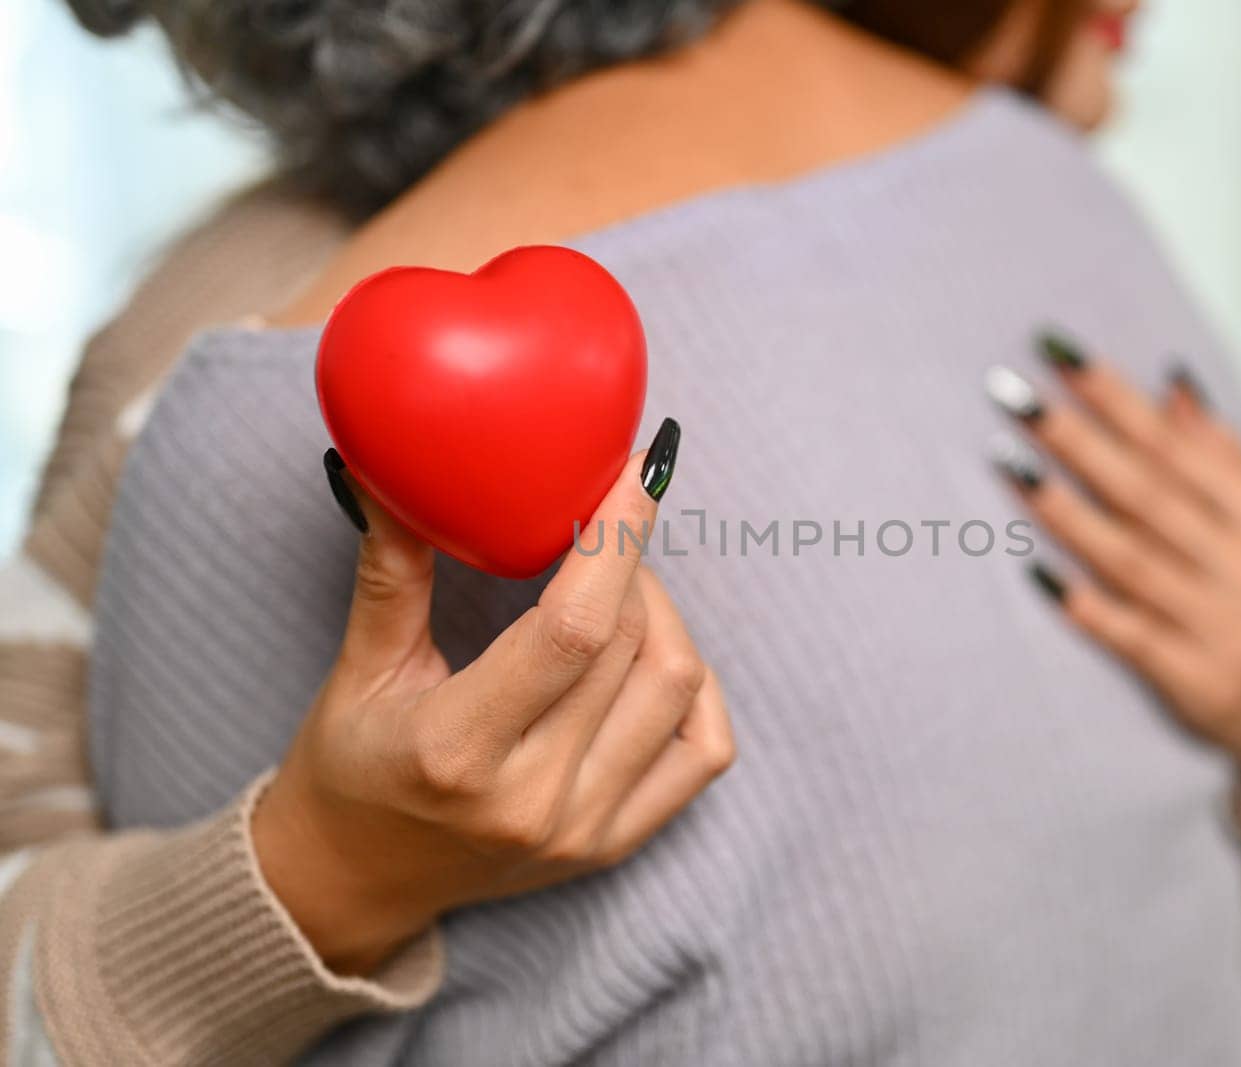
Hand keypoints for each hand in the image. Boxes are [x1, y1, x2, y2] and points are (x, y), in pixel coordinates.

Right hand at [252, 421, 733, 974]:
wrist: (352, 882)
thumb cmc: (348, 767)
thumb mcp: (359, 668)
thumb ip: (393, 568)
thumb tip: (390, 467)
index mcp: (457, 749)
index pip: (573, 627)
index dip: (616, 539)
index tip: (634, 470)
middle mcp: (532, 798)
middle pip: (631, 644)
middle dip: (627, 566)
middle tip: (596, 532)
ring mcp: (584, 829)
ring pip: (678, 686)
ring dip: (662, 617)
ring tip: (617, 591)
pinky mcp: (616, 844)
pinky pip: (705, 749)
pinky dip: (695, 687)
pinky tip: (654, 658)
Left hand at [987, 341, 1240, 772]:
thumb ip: (1226, 460)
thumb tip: (1171, 382)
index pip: (1179, 448)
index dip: (1116, 398)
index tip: (1057, 354)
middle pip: (1148, 495)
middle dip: (1077, 439)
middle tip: (1014, 395)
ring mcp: (1224, 631)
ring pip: (1131, 559)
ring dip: (1064, 510)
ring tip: (1008, 461)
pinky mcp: (1195, 685)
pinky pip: (1128, 636)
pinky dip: (1083, 603)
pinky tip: (1032, 570)